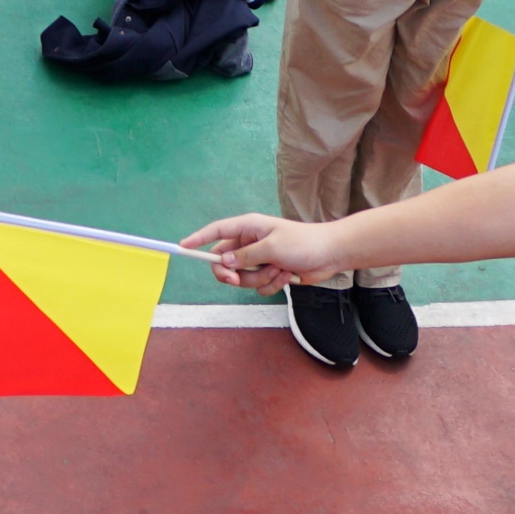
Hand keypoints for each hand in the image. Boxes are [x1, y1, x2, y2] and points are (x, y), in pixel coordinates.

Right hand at [180, 211, 316, 291]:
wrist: (330, 255)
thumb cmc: (303, 243)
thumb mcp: (272, 248)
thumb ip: (246, 256)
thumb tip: (223, 262)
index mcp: (249, 227)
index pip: (217, 231)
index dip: (199, 239)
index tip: (183, 248)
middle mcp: (250, 243)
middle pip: (225, 262)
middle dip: (233, 274)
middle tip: (236, 280)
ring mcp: (260, 259)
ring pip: (243, 277)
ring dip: (260, 279)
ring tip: (279, 271)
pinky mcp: (270, 273)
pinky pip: (258, 286)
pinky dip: (271, 285)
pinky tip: (287, 276)